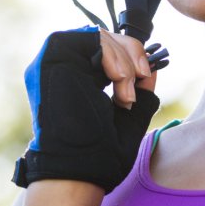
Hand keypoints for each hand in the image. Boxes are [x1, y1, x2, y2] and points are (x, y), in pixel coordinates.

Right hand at [12, 27, 160, 193]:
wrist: (79, 169)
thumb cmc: (99, 153)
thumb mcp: (128, 117)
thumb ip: (138, 90)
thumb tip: (152, 67)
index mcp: (72, 78)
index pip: (103, 50)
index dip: (130, 56)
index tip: (145, 76)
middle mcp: (60, 67)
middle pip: (102, 37)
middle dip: (132, 55)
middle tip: (141, 79)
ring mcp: (53, 61)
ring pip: (99, 36)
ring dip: (124, 61)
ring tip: (125, 94)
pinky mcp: (52, 58)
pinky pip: (92, 38)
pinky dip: (114, 57)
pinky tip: (119, 82)